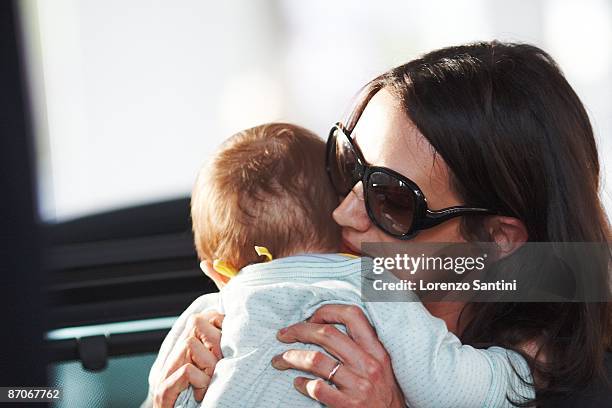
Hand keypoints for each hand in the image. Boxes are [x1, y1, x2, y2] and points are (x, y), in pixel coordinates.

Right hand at [153, 311, 223, 407]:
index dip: (220, 324)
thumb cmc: (203, 404)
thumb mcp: (216, 372)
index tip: (230, 342)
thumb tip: (241, 333)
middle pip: (196, 324)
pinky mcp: (163, 392)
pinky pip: (187, 371)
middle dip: (216, 342)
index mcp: (186, 352)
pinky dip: (200, 381)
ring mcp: (165, 374)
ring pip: (191, 344)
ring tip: (210, 382)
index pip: (202, 317)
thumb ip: (220, 353)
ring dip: (209, 364)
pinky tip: (202, 393)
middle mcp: (173, 358)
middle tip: (222, 364)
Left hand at [271, 304, 404, 407]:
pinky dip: (302, 384)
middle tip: (283, 335)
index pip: (352, 315)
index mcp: (376, 350)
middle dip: (299, 330)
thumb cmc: (384, 393)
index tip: (310, 317)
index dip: (327, 311)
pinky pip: (318, 388)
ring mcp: (359, 385)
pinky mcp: (349, 405)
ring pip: (316, 360)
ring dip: (291, 357)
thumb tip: (326, 327)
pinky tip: (297, 383)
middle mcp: (369, 364)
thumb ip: (362, 346)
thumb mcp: (381, 364)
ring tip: (279, 360)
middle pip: (327, 334)